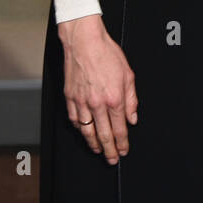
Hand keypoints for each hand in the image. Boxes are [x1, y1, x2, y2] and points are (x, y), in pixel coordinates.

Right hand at [58, 14, 137, 163]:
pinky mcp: (70, 98)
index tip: (123, 150)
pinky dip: (80, 129)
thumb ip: (131, 99)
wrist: (84, 42)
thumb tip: (132, 118)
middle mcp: (97, 103)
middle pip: (103, 135)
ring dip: (93, 144)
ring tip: (98, 150)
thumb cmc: (107, 54)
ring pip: (87, 131)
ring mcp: (81, 102)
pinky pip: (75, 120)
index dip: (122, 143)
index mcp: (114, 98)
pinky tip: (84, 133)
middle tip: (112, 159)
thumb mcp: (128, 75)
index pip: (120, 128)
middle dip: (109, 150)